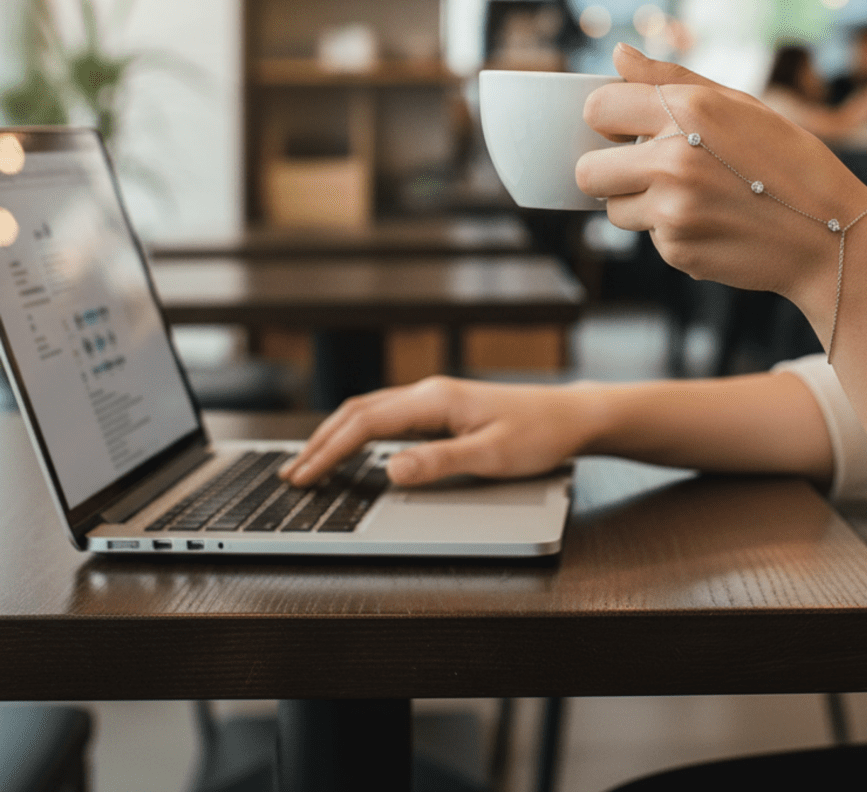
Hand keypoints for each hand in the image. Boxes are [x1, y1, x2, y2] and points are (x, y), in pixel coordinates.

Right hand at [280, 376, 601, 487]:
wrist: (572, 417)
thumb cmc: (540, 434)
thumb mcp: (491, 455)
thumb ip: (439, 462)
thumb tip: (390, 469)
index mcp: (435, 399)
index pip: (366, 423)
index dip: (329, 451)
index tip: (303, 476)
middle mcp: (430, 393)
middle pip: (359, 412)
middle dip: (321, 442)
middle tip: (291, 473)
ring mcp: (436, 399)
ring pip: (371, 411)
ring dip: (337, 435)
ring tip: (310, 461)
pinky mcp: (444, 409)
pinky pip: (389, 417)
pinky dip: (360, 433)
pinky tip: (354, 449)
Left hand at [577, 45, 866, 313]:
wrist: (831, 234)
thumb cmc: (788, 160)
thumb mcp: (738, 104)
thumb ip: (670, 78)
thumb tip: (617, 53)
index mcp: (687, 111)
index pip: (597, 108)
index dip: (609, 119)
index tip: (627, 129)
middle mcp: (673, 160)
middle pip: (588, 171)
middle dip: (609, 171)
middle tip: (647, 170)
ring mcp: (673, 211)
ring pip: (614, 210)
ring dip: (640, 205)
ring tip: (694, 198)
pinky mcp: (678, 251)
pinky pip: (650, 238)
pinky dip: (672, 232)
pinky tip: (714, 223)